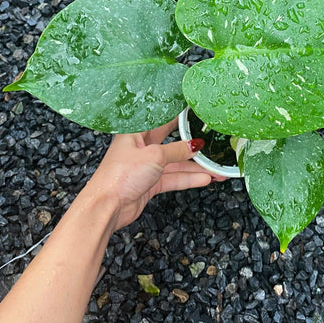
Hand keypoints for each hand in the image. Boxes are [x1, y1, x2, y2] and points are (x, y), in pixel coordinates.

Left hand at [83, 118, 221, 230]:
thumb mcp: (154, 156)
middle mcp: (142, 148)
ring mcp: (146, 167)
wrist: (106, 207)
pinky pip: (174, 178)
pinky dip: (189, 179)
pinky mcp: (150, 184)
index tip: (197, 115)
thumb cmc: (120, 175)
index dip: (180, 118)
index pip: (163, 121)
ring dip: (196, 167)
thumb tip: (195, 144)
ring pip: (176, 164)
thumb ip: (177, 150)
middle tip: (212, 143)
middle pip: (172, 144)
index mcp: (137, 133)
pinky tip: (205, 178)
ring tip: (216, 168)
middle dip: (193, 146)